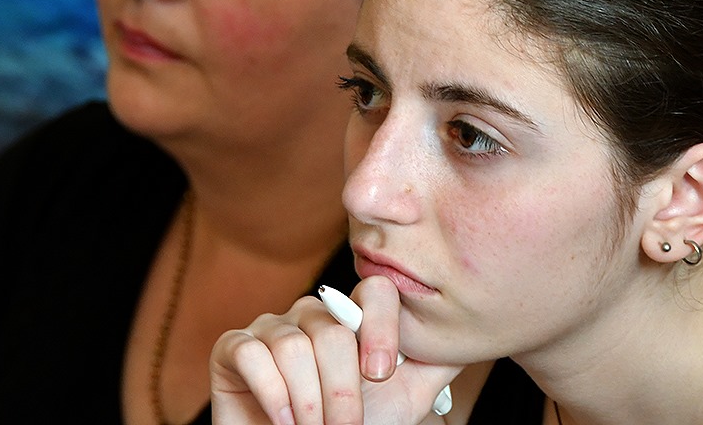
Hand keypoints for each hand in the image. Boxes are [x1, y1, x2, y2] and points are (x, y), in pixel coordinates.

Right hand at [210, 276, 463, 424]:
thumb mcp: (405, 398)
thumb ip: (434, 361)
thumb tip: (470, 333)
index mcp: (352, 318)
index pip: (375, 290)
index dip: (382, 328)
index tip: (381, 374)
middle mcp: (310, 313)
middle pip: (332, 330)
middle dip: (342, 391)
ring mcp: (270, 328)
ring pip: (294, 346)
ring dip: (308, 403)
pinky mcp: (232, 347)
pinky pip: (252, 354)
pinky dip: (272, 396)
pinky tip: (282, 421)